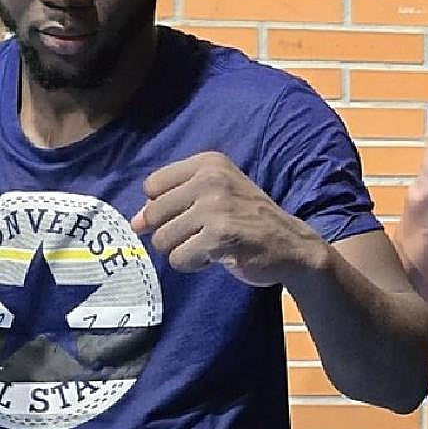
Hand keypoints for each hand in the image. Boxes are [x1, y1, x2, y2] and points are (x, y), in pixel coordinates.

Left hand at [131, 151, 326, 286]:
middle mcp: (212, 179)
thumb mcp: (214, 197)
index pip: (152, 186)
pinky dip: (195, 264)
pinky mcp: (220, 235)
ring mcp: (216, 206)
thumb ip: (172, 204)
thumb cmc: (249, 220)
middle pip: (154, 214)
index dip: (166, 208)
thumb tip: (134, 223)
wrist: (292, 245)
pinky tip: (218, 256)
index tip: (192, 214)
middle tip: (204, 233)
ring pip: (163, 240)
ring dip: (185, 250)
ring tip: (213, 244)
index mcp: (209, 163)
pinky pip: (179, 259)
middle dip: (173, 232)